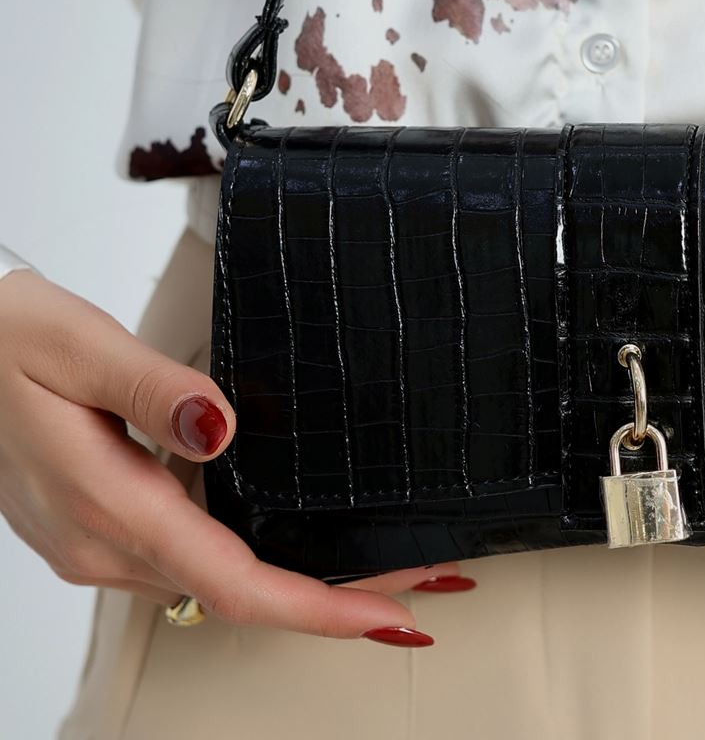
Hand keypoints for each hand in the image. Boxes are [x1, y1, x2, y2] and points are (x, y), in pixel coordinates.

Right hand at [0, 269, 469, 642]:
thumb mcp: (79, 345)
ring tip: (375, 562)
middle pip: (236, 591)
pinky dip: (246, 561)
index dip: (319, 608)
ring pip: (209, 580)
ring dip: (292, 582)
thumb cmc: (3, 338)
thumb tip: (220, 427)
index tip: (391, 611)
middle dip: (330, 597)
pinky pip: (181, 560)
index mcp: (107, 503)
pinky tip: (288, 537)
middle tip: (419, 582)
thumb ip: (153, 388)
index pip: (232, 581)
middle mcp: (100, 544)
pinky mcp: (89, 528)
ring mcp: (91, 544)